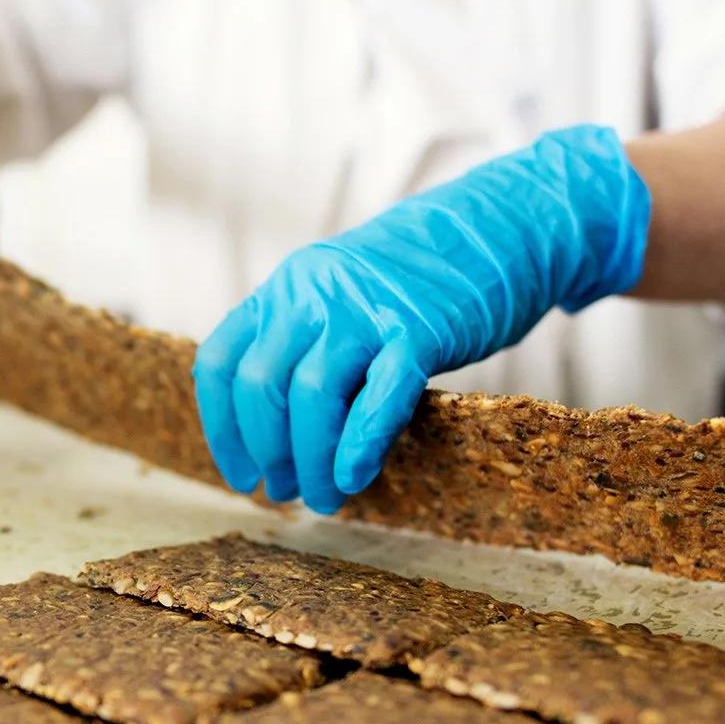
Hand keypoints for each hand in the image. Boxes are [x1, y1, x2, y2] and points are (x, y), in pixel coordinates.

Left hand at [195, 126, 650, 513]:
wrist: (502, 226)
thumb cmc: (422, 281)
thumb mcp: (344, 298)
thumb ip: (309, 347)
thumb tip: (281, 438)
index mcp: (287, 287)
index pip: (222, 361)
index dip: (222, 427)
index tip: (239, 473)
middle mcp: (314, 292)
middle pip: (261, 384)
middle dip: (267, 451)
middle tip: (285, 492)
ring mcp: (367, 307)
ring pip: (310, 393)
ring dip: (310, 459)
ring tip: (324, 497)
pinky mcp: (422, 327)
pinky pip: (379, 392)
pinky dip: (359, 442)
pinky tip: (354, 477)